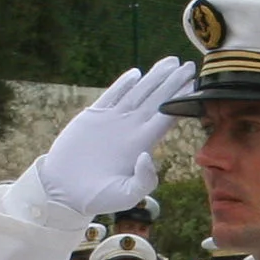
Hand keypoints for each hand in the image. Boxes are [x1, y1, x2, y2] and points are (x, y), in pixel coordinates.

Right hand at [35, 57, 196, 216]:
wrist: (66, 191)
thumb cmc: (97, 198)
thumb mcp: (125, 196)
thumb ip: (143, 180)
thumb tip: (148, 156)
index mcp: (141, 144)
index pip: (166, 117)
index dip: (180, 100)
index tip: (194, 84)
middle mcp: (131, 129)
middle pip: (157, 99)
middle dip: (173, 81)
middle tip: (189, 65)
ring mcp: (113, 120)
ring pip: (138, 93)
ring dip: (154, 77)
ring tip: (170, 61)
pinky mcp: (93, 116)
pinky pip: (112, 95)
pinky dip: (123, 83)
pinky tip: (136, 73)